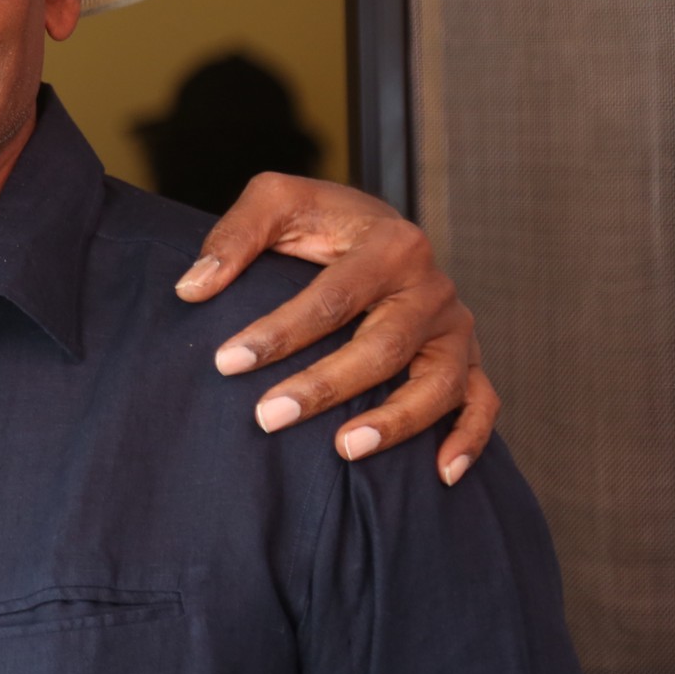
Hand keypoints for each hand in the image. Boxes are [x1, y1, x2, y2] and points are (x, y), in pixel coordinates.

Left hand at [173, 172, 497, 485]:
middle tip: (267, 416)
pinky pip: (482, 402)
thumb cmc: (321, 220)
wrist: (374, 228)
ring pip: (439, 382)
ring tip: (344, 449)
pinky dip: (469, 438)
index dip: (279, 332)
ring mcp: (455, 326)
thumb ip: (234, 237)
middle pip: (383, 347)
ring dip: (396, 421)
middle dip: (324, 386)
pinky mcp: (470, 356)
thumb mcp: (276, 201)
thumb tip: (192, 288)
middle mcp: (432, 286)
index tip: (227, 362)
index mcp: (391, 244)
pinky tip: (441, 472)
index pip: (332, 297)